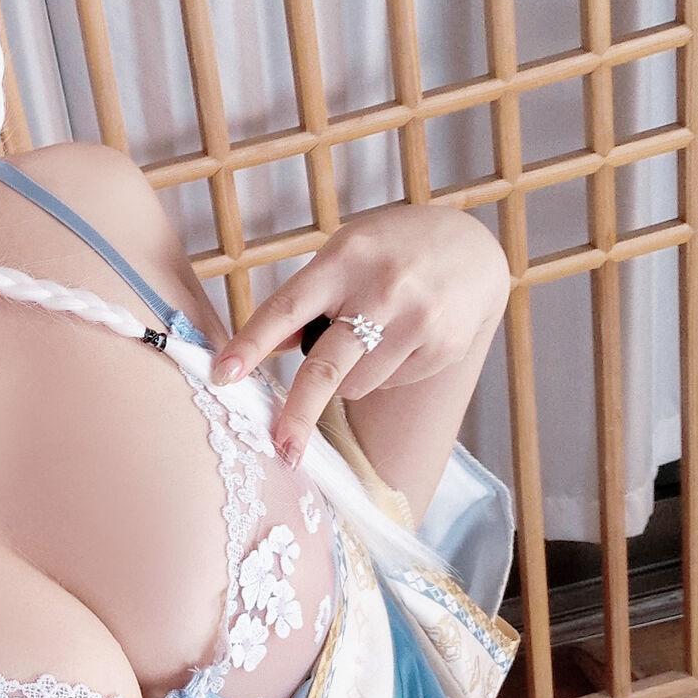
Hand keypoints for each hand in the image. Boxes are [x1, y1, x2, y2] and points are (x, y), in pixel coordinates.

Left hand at [208, 204, 509, 467]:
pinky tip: (403, 337)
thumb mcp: (344, 256)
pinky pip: (388, 384)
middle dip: (299, 413)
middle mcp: (382, 290)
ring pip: (356, 384)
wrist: (475, 247)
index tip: (222, 375)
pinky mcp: (444, 347)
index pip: (286, 308)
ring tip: (370, 336)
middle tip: (282, 450)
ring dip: (348, 376)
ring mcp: (417, 321)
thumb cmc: (390, 252)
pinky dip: (383, 372)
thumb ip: (306, 300)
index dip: (251, 344)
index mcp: (344, 261)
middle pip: (326, 366)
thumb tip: (266, 348)